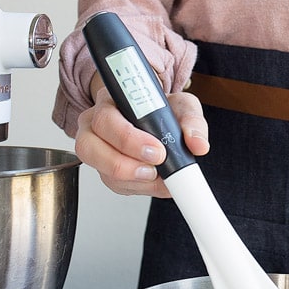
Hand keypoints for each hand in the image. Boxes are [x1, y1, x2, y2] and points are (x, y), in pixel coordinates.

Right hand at [74, 75, 209, 196]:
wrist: (156, 118)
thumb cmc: (162, 109)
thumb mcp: (182, 106)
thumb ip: (192, 122)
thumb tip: (198, 145)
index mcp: (110, 101)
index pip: (105, 117)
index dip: (128, 138)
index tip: (157, 151)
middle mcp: (94, 123)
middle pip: (90, 146)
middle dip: (125, 164)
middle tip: (155, 168)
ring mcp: (96, 148)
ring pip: (100, 170)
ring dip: (132, 179)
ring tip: (156, 177)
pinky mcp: (105, 170)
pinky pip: (113, 183)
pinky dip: (137, 187)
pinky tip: (155, 182)